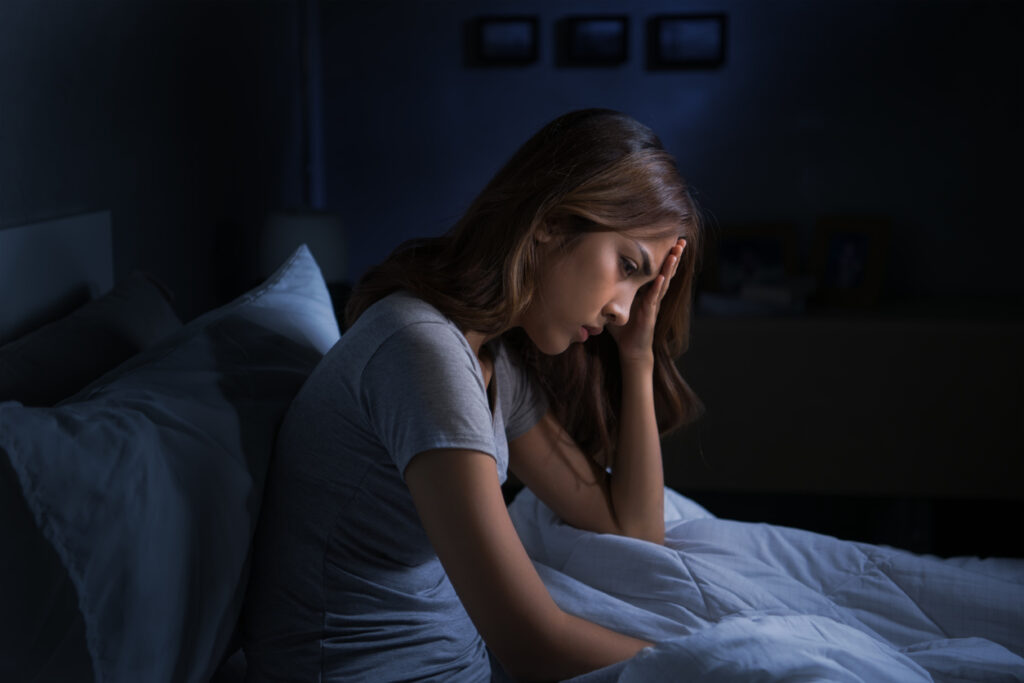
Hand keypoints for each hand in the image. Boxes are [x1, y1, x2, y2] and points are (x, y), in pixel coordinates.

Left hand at [608, 238, 685, 365]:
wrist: (631, 349)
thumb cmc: (624, 329)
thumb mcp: (615, 306)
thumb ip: (610, 293)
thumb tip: (594, 279)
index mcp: (646, 292)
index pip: (656, 270)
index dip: (663, 257)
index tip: (670, 241)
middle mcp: (653, 296)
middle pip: (666, 272)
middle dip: (674, 256)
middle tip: (682, 240)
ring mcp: (653, 304)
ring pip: (664, 281)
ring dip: (670, 266)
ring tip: (677, 252)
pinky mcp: (650, 313)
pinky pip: (654, 297)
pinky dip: (658, 286)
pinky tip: (663, 276)